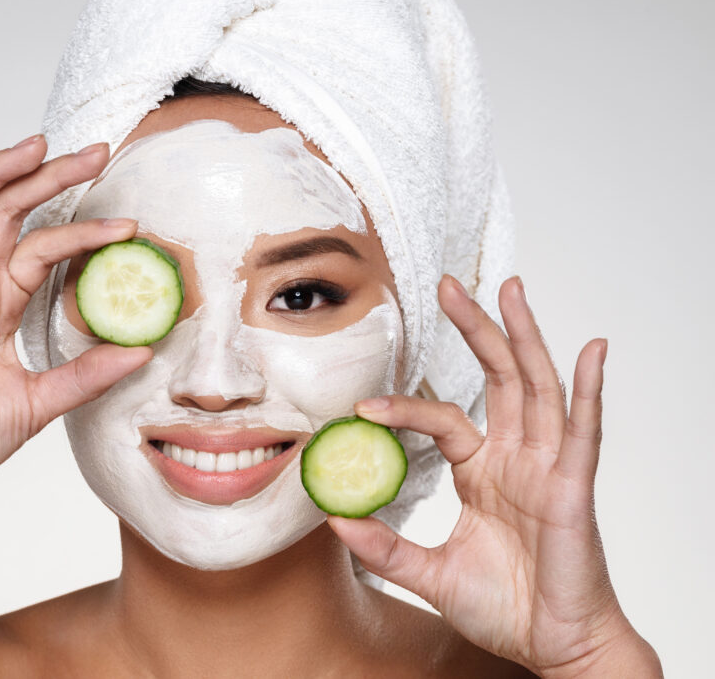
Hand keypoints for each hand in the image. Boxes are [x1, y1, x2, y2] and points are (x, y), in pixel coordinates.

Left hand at [328, 275, 659, 676]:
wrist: (551, 647)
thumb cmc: (504, 607)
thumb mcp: (429, 573)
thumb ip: (384, 547)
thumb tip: (334, 519)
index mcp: (484, 471)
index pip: (443, 418)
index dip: (406, 406)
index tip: (363, 404)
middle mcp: (517, 458)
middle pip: (498, 376)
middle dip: (475, 328)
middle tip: (448, 284)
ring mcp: (548, 467)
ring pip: (537, 386)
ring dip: (523, 335)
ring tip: (508, 288)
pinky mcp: (575, 487)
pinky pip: (584, 431)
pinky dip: (590, 389)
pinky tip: (592, 349)